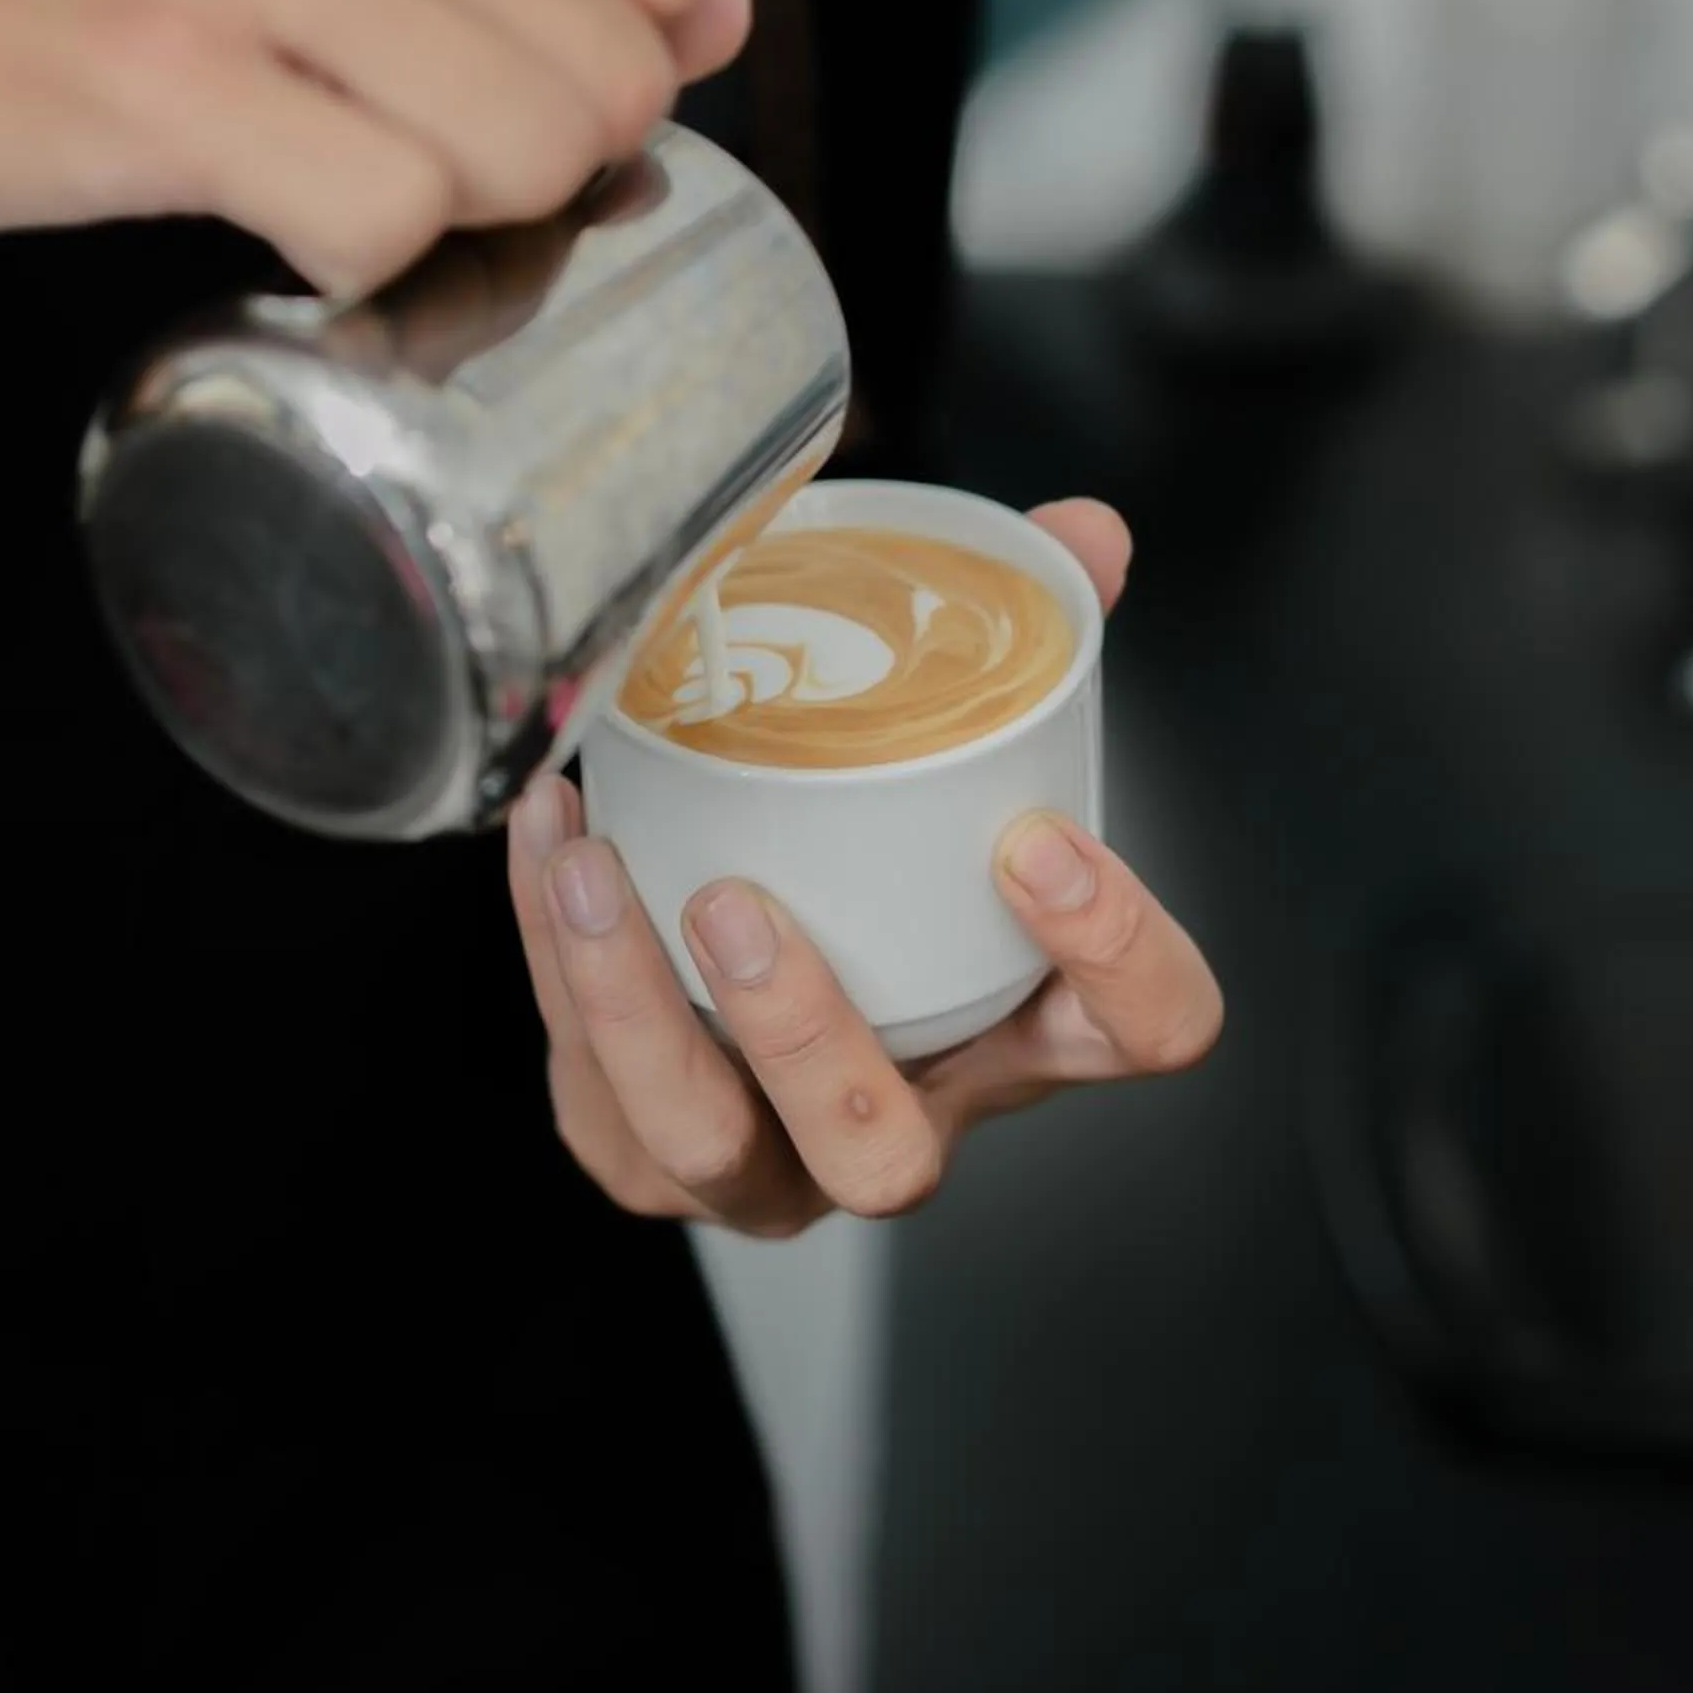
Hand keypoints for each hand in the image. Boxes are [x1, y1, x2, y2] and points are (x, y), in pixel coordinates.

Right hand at [0, 0, 748, 293]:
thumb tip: (722, 18)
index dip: (610, 57)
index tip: (489, 69)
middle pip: (618, 78)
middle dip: (527, 156)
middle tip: (381, 133)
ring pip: (530, 157)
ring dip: (443, 212)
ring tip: (317, 158)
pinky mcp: (171, 75)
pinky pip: (388, 228)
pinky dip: (342, 264)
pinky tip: (257, 205)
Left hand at [507, 501, 1222, 1238]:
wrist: (755, 979)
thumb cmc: (889, 864)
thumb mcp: (969, 765)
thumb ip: (1036, 639)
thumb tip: (1080, 528)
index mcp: (1027, 1030)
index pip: (1143, 1026)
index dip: (1113, 952)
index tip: (1033, 838)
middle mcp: (907, 1122)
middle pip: (882, 1154)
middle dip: (804, 1039)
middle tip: (735, 902)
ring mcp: (770, 1164)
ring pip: (704, 1141)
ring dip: (634, 1006)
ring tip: (595, 867)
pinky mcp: (644, 1154)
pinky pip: (590, 1081)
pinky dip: (556, 955)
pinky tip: (548, 837)